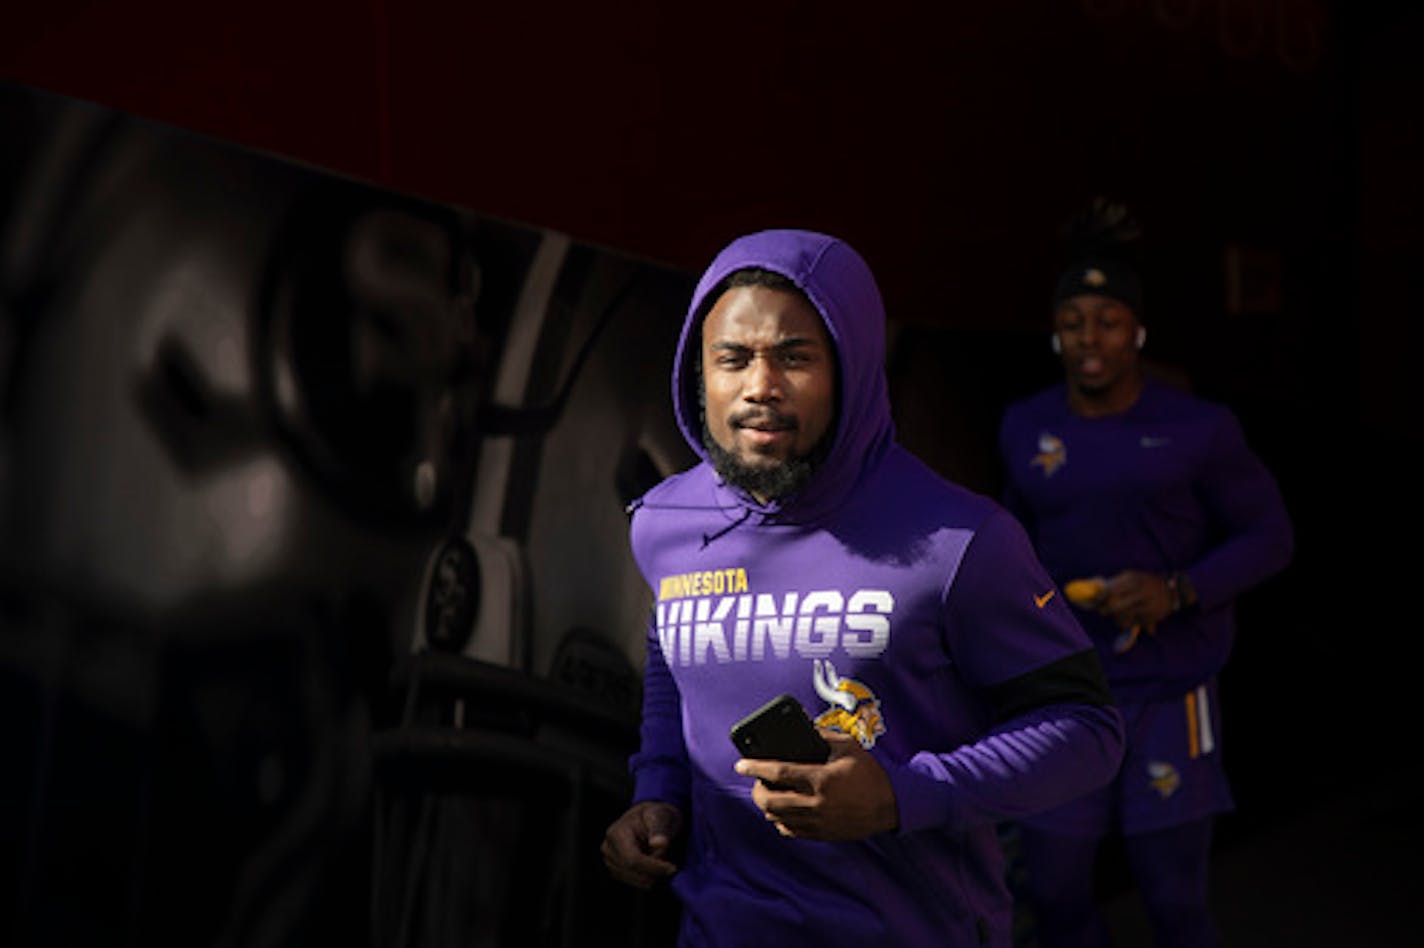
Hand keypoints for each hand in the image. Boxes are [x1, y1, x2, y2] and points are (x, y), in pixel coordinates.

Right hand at [601, 801, 682, 888]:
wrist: (650, 818)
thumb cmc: (657, 815)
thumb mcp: (662, 816)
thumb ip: (660, 829)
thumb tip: (658, 843)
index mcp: (616, 833)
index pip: (632, 859)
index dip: (653, 867)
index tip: (672, 868)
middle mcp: (608, 848)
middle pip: (632, 872)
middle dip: (655, 873)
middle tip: (671, 866)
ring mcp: (609, 861)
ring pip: (634, 882)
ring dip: (652, 877)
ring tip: (662, 862)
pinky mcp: (615, 871)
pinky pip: (634, 884)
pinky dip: (648, 880)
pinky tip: (656, 869)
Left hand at [734, 730, 897, 840]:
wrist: (891, 805)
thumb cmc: (868, 773)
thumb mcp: (849, 747)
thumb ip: (822, 735)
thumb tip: (800, 726)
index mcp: (822, 779)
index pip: (779, 773)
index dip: (756, 768)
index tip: (740, 764)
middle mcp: (817, 803)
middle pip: (771, 801)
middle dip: (757, 791)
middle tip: (756, 781)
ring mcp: (819, 822)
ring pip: (778, 819)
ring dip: (767, 806)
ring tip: (769, 793)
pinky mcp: (822, 835)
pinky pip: (791, 832)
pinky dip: (781, 821)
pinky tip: (783, 811)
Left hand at [1099, 570, 1173, 632]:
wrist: (1173, 589)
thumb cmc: (1147, 583)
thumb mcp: (1133, 577)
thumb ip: (1116, 583)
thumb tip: (1096, 591)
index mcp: (1133, 579)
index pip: (1110, 590)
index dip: (1100, 598)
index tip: (1095, 602)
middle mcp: (1140, 591)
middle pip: (1115, 605)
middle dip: (1106, 610)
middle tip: (1102, 612)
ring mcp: (1146, 604)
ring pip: (1123, 616)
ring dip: (1116, 619)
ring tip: (1114, 618)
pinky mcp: (1151, 615)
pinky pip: (1133, 622)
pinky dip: (1127, 624)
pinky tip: (1126, 622)